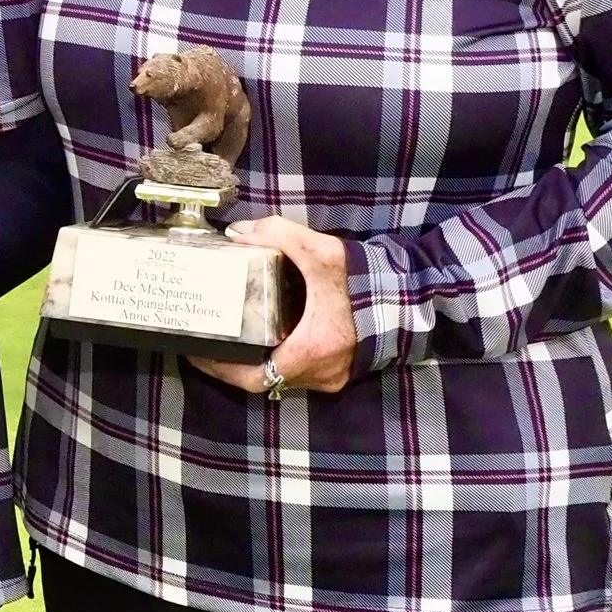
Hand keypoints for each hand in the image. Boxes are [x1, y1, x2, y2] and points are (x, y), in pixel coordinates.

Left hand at [189, 215, 356, 395]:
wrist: (416, 295)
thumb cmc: (369, 282)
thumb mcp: (322, 252)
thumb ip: (279, 235)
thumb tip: (239, 231)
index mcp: (311, 352)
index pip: (253, 378)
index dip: (220, 369)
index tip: (196, 353)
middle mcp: (321, 373)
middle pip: (264, 379)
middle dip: (233, 363)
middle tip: (208, 341)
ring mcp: (334, 375)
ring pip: (283, 375)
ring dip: (257, 359)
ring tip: (229, 336)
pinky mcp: (343, 367)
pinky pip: (301, 368)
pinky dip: (280, 354)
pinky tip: (266, 333)